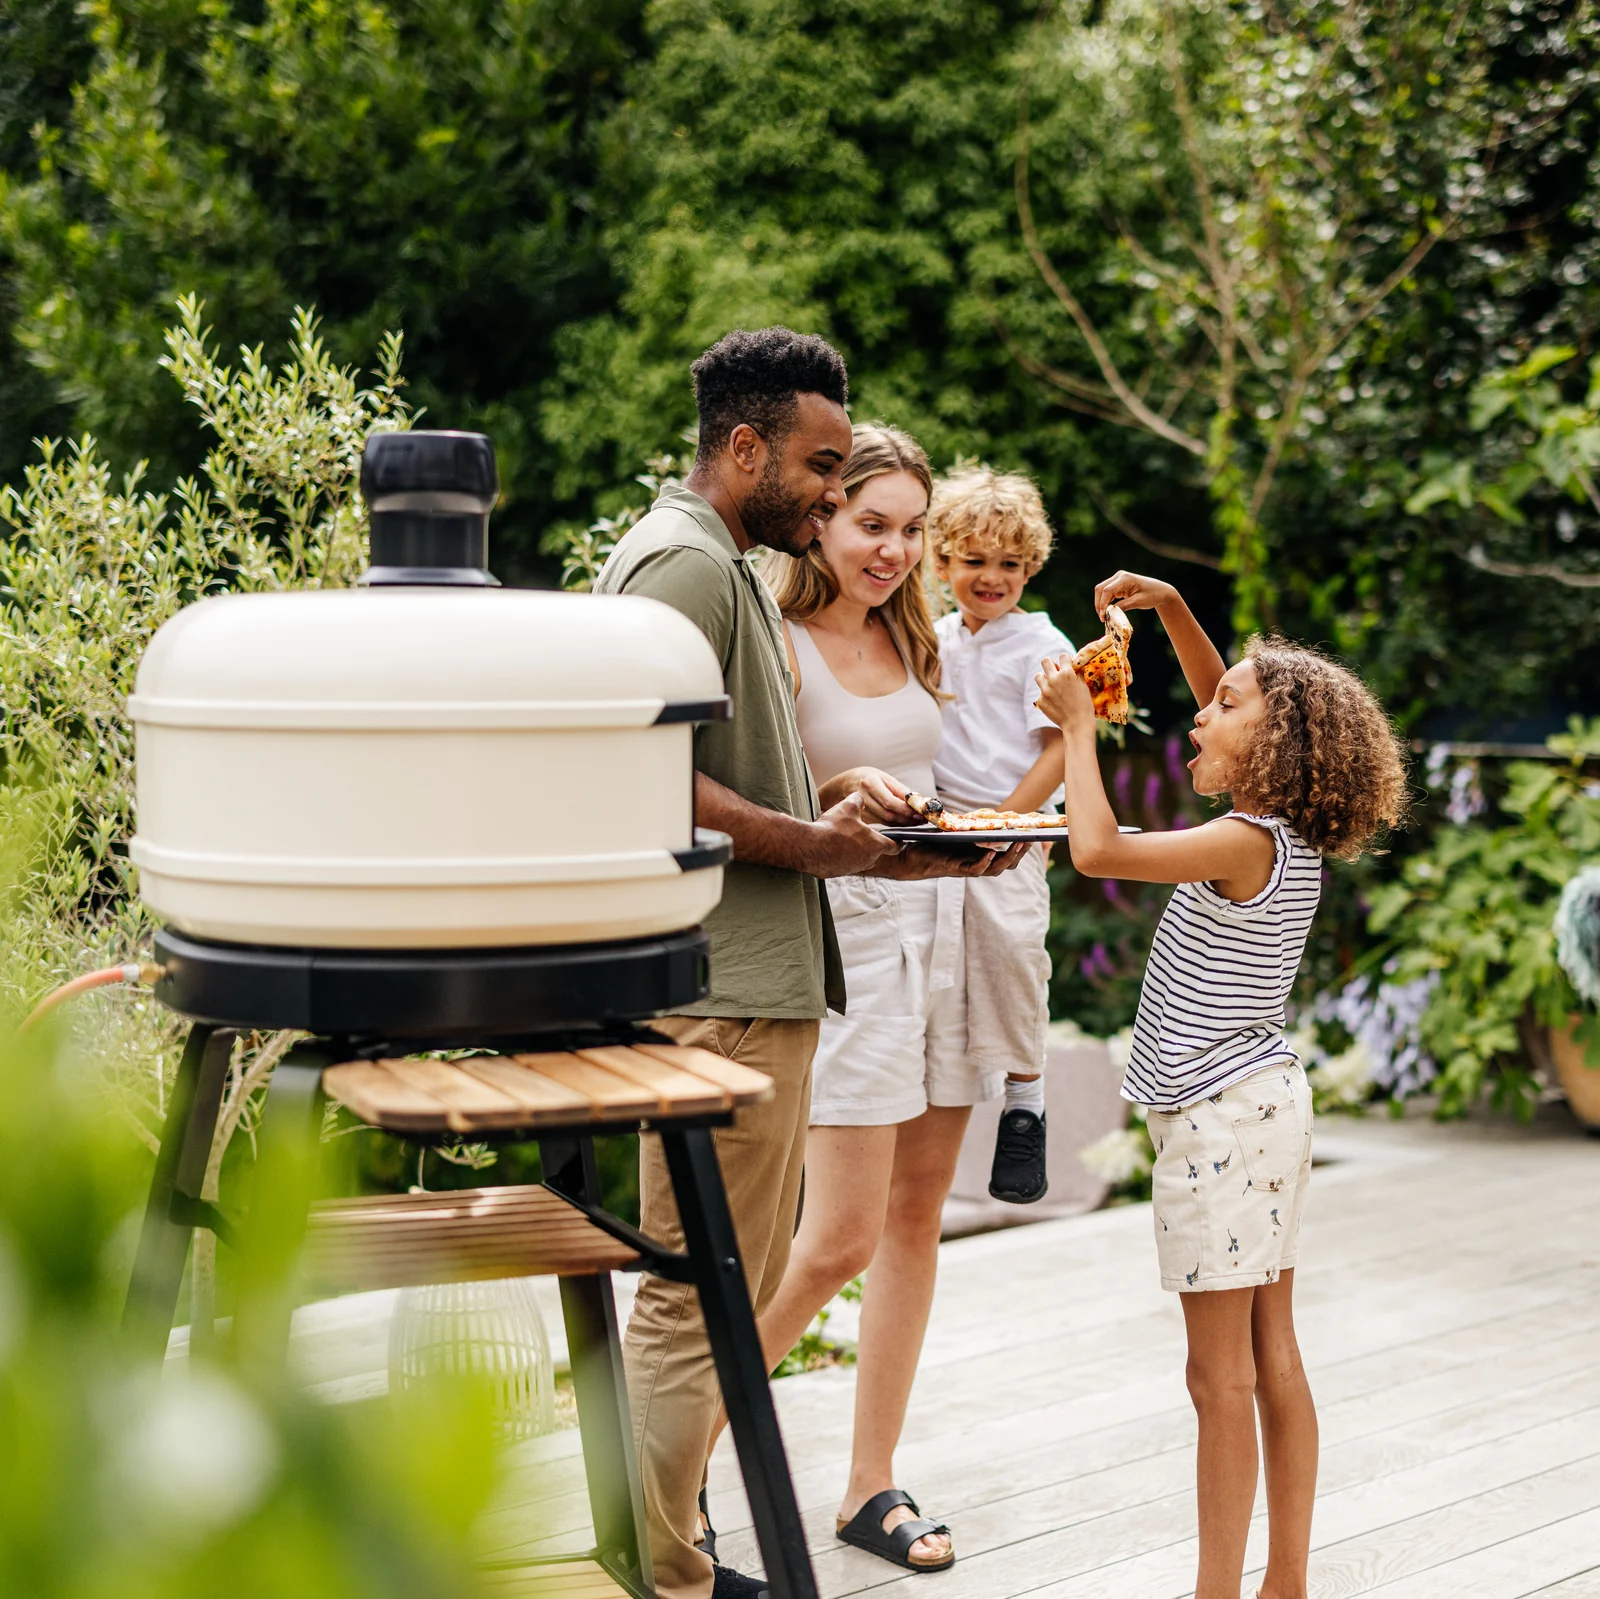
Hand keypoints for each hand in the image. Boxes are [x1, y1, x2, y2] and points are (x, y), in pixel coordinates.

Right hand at [806, 793, 900, 876]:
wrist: (811, 847)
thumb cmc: (833, 828)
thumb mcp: (847, 807)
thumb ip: (858, 801)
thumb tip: (860, 798)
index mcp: (876, 844)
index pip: (895, 846)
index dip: (896, 841)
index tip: (896, 839)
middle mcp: (869, 859)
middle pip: (877, 852)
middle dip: (871, 844)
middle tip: (861, 834)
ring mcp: (855, 868)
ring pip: (862, 859)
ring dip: (857, 851)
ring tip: (845, 839)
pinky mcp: (841, 872)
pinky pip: (847, 864)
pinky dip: (844, 857)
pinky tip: (833, 847)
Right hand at [818, 765, 914, 822]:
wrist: (845, 784)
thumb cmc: (868, 778)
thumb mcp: (884, 777)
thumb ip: (900, 790)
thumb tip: (917, 800)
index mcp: (870, 783)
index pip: (890, 801)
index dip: (905, 809)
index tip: (919, 812)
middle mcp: (863, 796)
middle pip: (888, 814)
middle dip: (907, 819)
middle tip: (921, 819)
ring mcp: (860, 810)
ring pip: (885, 821)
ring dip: (902, 823)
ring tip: (915, 821)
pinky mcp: (861, 818)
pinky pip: (881, 824)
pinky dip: (894, 824)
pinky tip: (903, 822)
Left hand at [870, 841, 1029, 879]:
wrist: (907, 855)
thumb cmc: (931, 843)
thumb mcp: (956, 832)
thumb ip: (972, 827)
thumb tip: (991, 812)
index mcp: (979, 855)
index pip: (1007, 855)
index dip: (1021, 848)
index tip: (1035, 835)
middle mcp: (976, 864)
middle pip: (1006, 863)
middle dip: (1021, 852)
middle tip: (1032, 839)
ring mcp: (967, 868)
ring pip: (995, 868)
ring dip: (1008, 857)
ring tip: (1018, 844)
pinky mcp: (954, 869)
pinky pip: (975, 870)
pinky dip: (984, 862)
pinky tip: (991, 853)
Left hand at [1034, 653, 1094, 732]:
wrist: (1076, 725)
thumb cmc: (1084, 705)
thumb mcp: (1084, 686)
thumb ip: (1077, 674)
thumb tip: (1075, 665)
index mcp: (1067, 674)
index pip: (1063, 656)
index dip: (1066, 660)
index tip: (1067, 665)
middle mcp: (1054, 680)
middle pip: (1045, 661)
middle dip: (1050, 664)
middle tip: (1055, 671)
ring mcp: (1045, 690)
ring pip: (1038, 676)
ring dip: (1044, 679)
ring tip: (1052, 686)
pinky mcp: (1040, 700)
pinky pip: (1040, 693)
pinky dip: (1046, 695)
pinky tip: (1054, 702)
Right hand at [1093, 569, 1177, 617]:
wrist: (1160, 591)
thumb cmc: (1152, 595)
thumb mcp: (1139, 601)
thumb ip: (1124, 606)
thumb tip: (1110, 612)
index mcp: (1125, 578)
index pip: (1107, 590)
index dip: (1102, 603)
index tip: (1103, 616)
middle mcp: (1119, 576)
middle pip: (1100, 589)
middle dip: (1099, 604)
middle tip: (1102, 618)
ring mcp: (1117, 580)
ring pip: (1101, 591)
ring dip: (1101, 604)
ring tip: (1105, 617)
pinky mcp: (1117, 585)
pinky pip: (1107, 593)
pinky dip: (1106, 602)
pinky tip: (1109, 611)